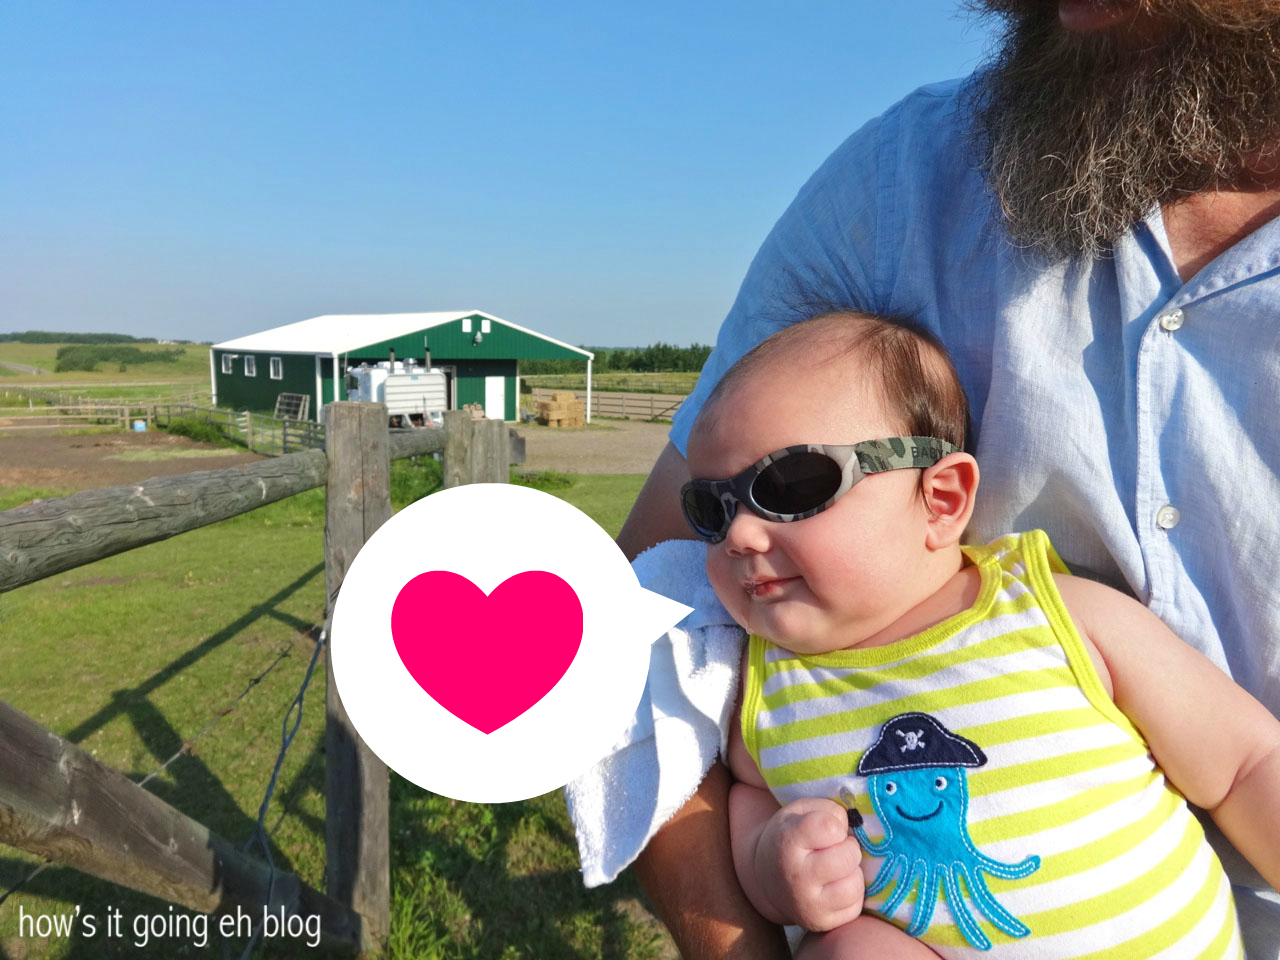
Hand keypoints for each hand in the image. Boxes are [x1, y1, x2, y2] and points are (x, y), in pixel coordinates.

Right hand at [756, 796, 863, 930]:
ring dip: (853, 872)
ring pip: (854, 885)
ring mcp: (808, 903)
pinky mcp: (820, 923)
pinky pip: (855, 907)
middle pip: (848, 856)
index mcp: (787, 842)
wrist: (767, 879)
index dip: (836, 824)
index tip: (827, 829)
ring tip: (838, 868)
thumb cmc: (790, 837)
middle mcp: (796, 876)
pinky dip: (851, 893)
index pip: (829, 827)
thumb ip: (827, 810)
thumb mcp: (799, 812)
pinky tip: (836, 886)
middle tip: (836, 848)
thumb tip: (854, 826)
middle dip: (848, 848)